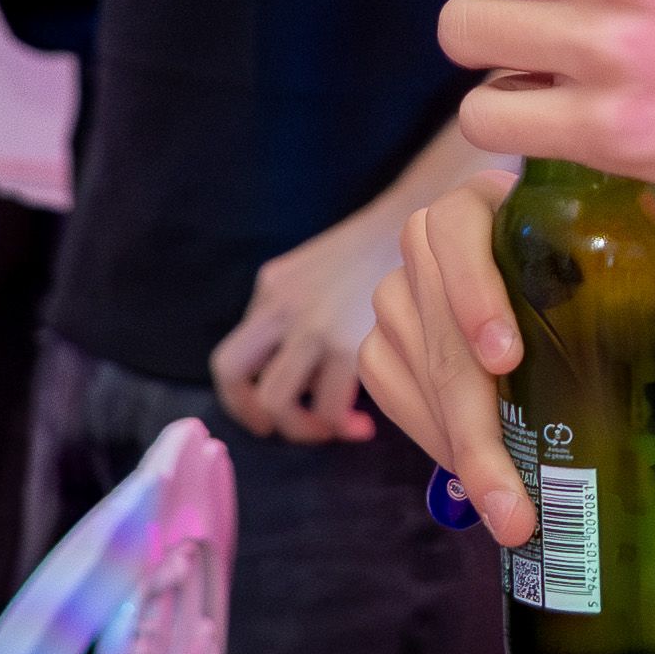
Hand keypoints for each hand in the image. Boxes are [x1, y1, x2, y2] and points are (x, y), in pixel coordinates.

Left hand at [209, 195, 413, 445]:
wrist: (424, 226)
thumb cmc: (380, 255)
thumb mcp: (320, 270)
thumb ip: (297, 312)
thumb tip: (299, 376)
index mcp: (273, 286)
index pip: (231, 355)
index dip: (240, 398)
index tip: (265, 416)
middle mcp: (282, 305)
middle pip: (232, 374)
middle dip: (256, 415)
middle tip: (289, 427)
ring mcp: (313, 325)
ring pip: (277, 400)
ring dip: (304, 427)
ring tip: (335, 427)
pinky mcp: (348, 344)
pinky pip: (330, 407)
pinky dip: (343, 426)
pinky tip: (365, 424)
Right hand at [351, 173, 654, 548]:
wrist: (578, 307)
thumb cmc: (621, 289)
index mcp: (499, 208)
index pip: (456, 227)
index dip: (471, 289)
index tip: (506, 358)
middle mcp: (437, 242)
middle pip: (425, 315)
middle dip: (468, 417)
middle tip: (511, 495)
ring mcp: (405, 291)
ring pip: (402, 359)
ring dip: (452, 443)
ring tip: (508, 510)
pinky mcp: (389, 340)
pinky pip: (387, 383)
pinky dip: (426, 435)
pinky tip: (474, 477)